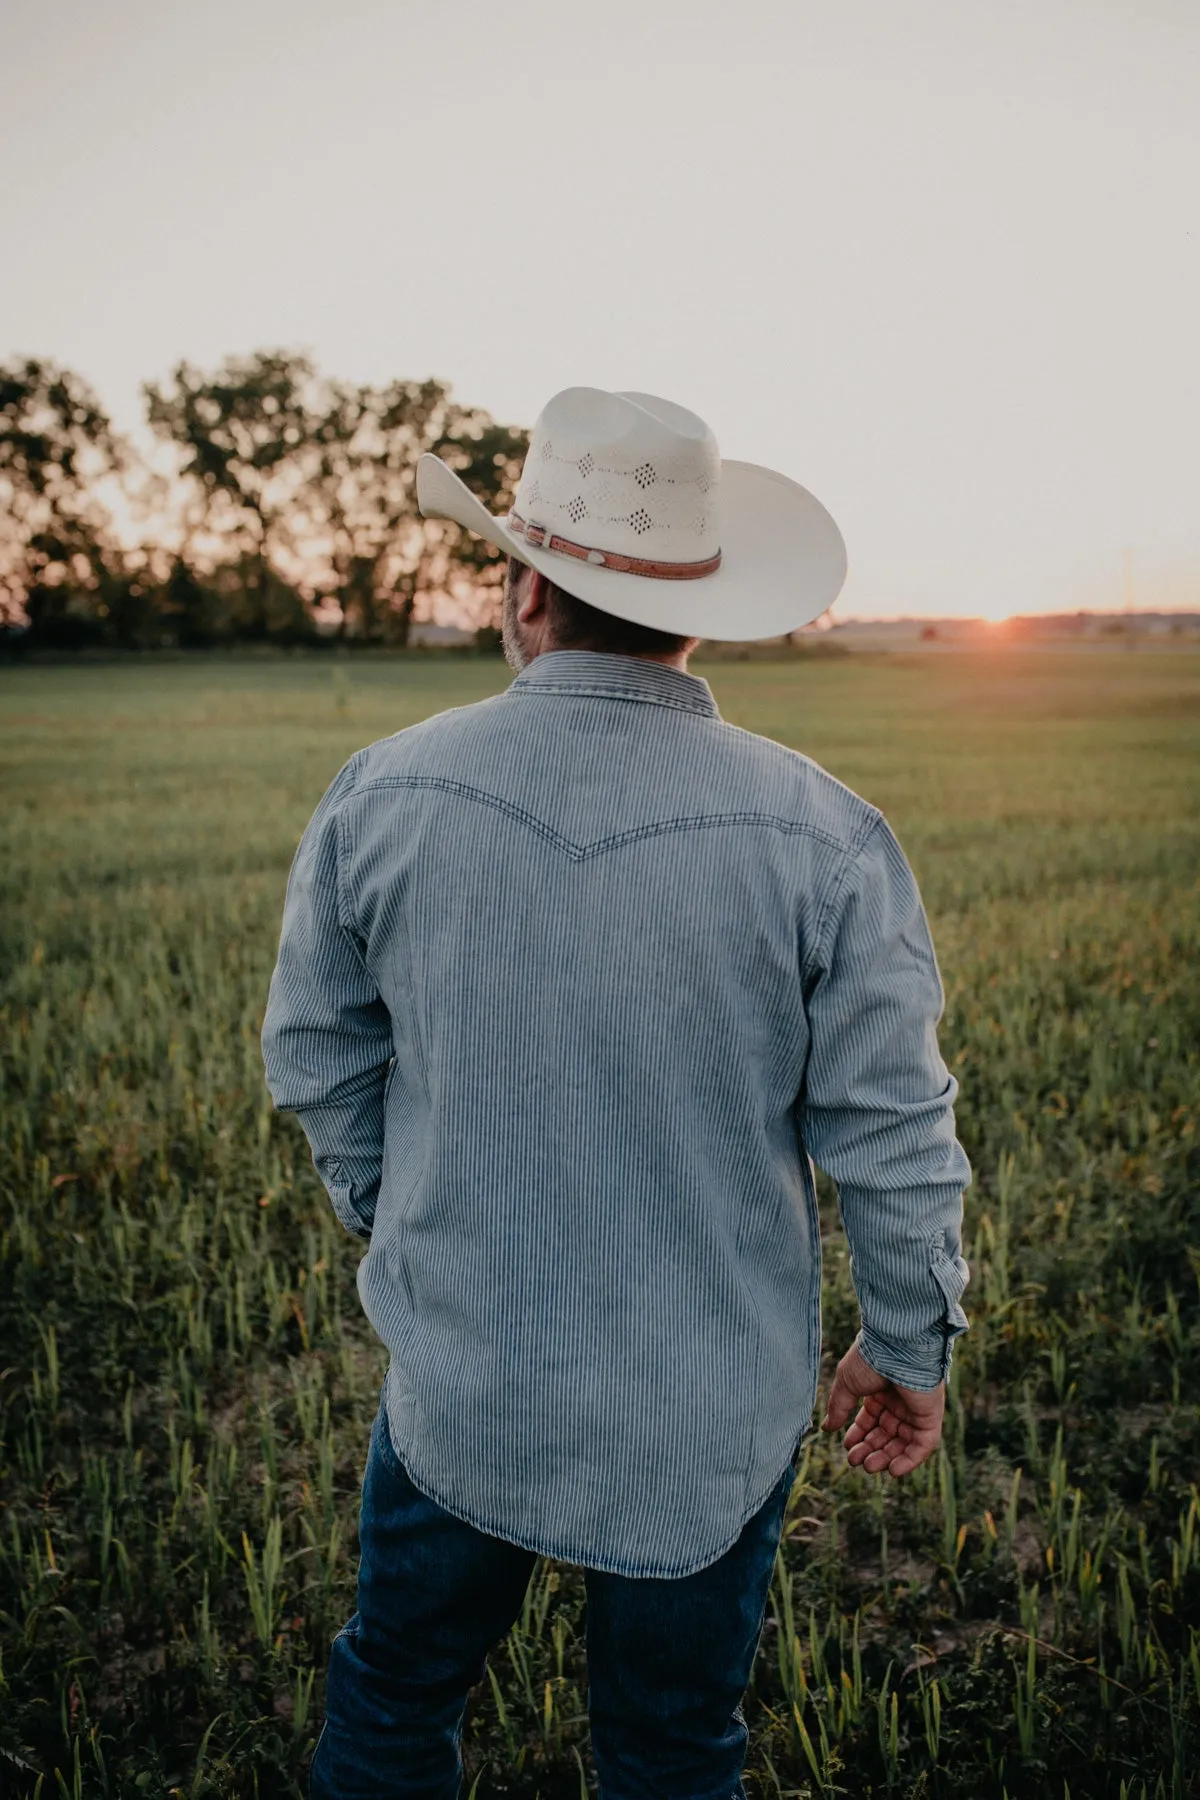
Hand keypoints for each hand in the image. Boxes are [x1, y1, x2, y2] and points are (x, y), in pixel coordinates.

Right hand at [820, 1340, 943, 1477]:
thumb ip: (838, 1408)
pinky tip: (893, 1471)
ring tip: (869, 1466)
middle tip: (856, 1461)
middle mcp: (899, 1402)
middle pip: (885, 1435)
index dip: (859, 1435)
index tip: (847, 1446)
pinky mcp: (931, 1416)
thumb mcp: (846, 1384)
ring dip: (887, 1458)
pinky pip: (923, 1445)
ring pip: (903, 1443)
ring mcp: (916, 1410)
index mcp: (880, 1391)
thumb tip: (827, 1429)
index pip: (870, 1420)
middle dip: (870, 1449)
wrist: (896, 1346)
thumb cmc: (870, 1358)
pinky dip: (910, 1460)